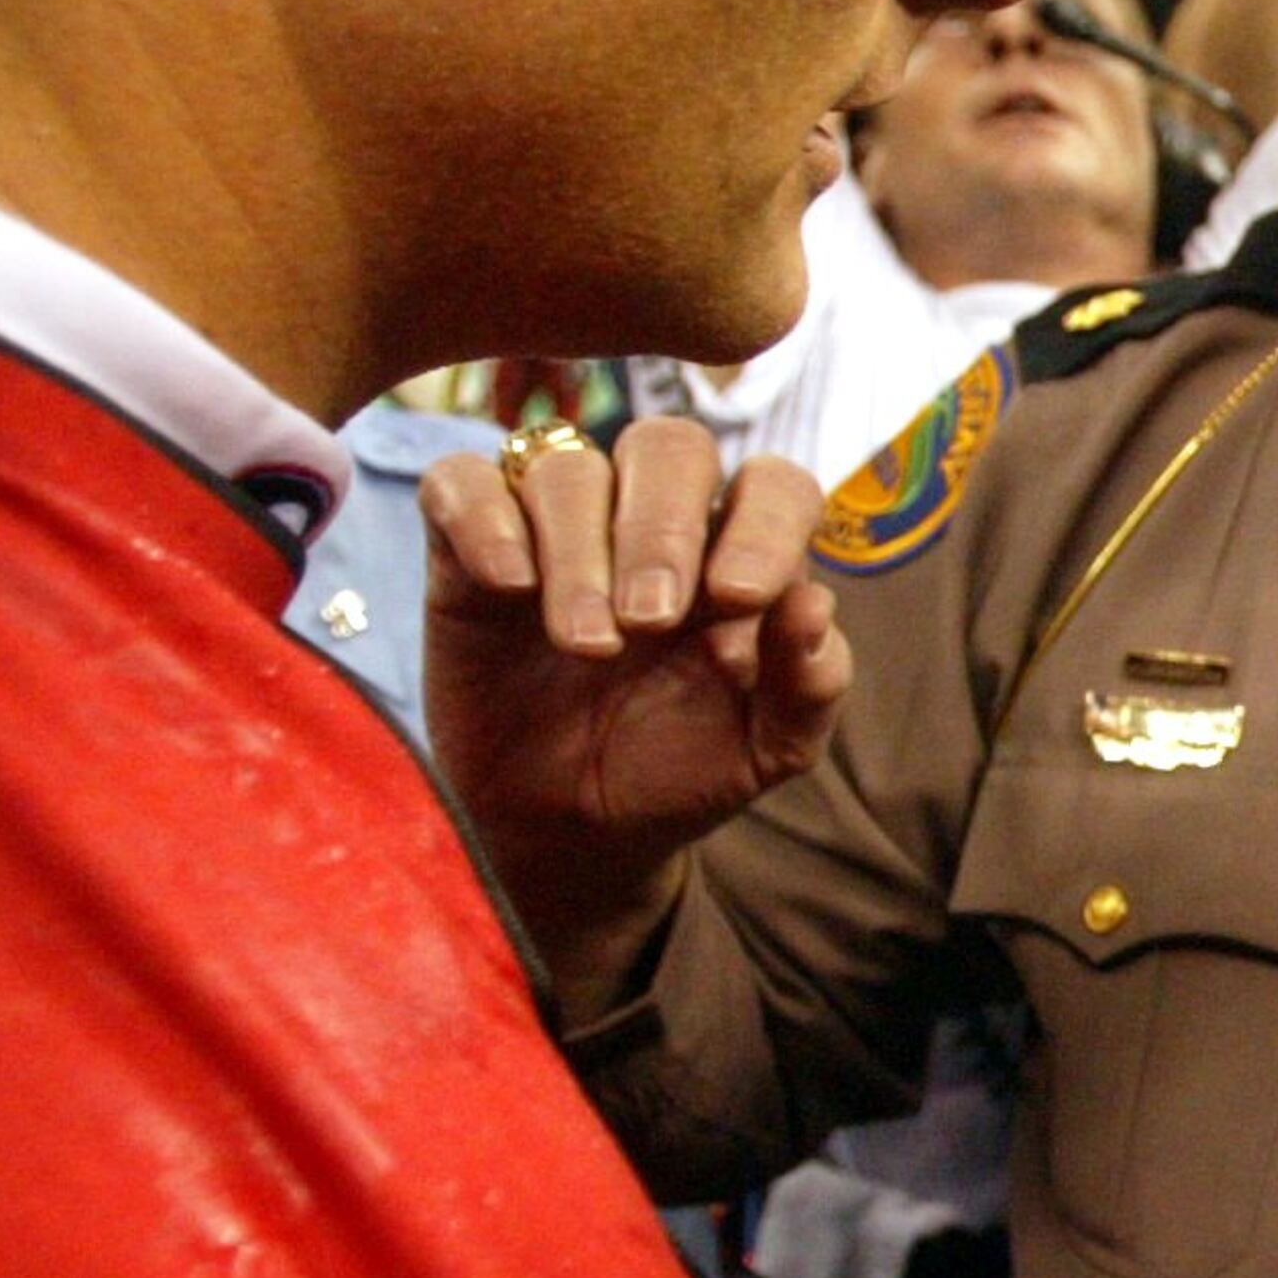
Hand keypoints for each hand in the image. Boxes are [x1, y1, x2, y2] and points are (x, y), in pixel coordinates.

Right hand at [419, 418, 851, 959]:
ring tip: (589, 645)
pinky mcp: (467, 546)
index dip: (766, 522)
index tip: (738, 598)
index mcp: (738, 552)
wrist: (575, 830)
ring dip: (579, 553)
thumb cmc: (678, 770)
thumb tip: (814, 602)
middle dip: (663, 529)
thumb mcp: (764, 750)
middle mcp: (651, 521)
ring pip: (567, 467)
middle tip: (650, 622)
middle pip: (668, 447)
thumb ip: (811, 684)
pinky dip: (485, 519)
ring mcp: (557, 525)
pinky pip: (462, 482)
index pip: (773, 486)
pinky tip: (508, 585)